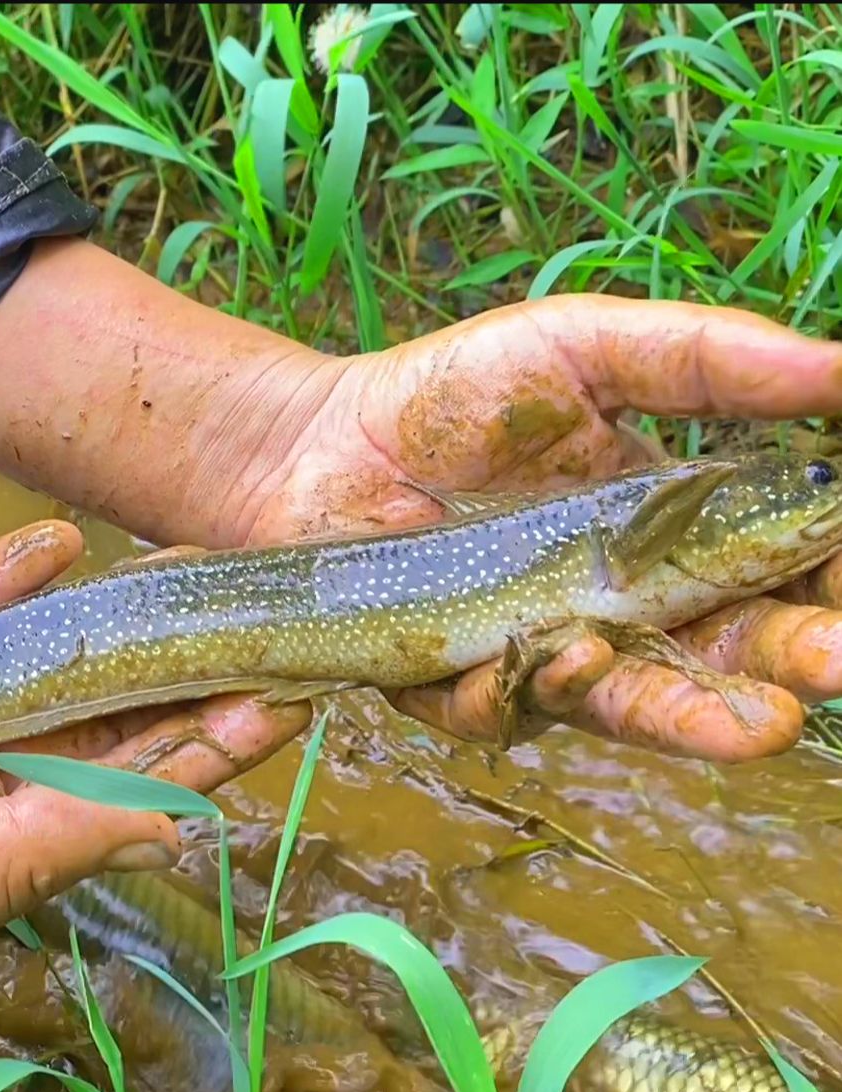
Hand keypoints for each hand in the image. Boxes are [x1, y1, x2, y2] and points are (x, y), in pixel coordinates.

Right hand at [0, 521, 307, 1058]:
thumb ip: (33, 849)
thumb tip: (170, 822)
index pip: (120, 798)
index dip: (206, 751)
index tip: (293, 700)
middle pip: (90, 721)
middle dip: (177, 672)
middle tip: (269, 612)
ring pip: (22, 658)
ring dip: (102, 618)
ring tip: (190, 570)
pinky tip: (60, 542)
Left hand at [245, 294, 841, 761]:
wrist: (319, 441)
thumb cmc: (457, 393)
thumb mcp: (585, 347)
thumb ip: (708, 359)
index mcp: (678, 530)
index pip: (781, 568)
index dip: (828, 581)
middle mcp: (628, 606)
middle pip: (729, 654)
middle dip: (789, 666)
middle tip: (835, 666)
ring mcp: (547, 651)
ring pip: (633, 704)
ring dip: (693, 717)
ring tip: (755, 725)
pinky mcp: (461, 683)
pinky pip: (508, 708)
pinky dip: (535, 689)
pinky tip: (562, 657)